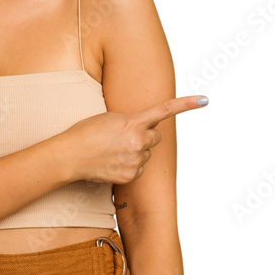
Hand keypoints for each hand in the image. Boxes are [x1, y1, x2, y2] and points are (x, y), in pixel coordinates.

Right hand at [58, 96, 207, 184]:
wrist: (70, 156)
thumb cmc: (85, 132)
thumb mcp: (109, 118)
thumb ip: (131, 121)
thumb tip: (145, 128)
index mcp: (133, 122)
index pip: (164, 110)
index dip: (186, 104)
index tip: (204, 100)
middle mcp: (138, 141)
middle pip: (156, 137)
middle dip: (146, 137)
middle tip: (125, 138)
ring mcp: (136, 159)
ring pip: (146, 154)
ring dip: (135, 152)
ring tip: (112, 152)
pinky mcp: (132, 175)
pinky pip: (139, 169)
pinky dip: (129, 167)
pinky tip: (112, 163)